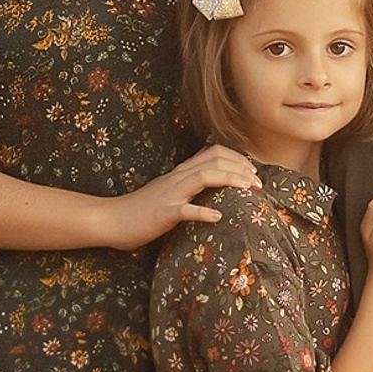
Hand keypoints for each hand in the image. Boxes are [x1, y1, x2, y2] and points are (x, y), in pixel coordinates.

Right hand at [110, 146, 261, 248]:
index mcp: (181, 172)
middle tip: (259, 183)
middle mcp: (178, 178)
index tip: (252, 171)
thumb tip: (215, 187)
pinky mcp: (164, 213)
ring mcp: (171, 194)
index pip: (214, 152)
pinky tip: (218, 217)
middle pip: (215, 160)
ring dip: (231, 181)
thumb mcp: (170, 192)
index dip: (237, 158)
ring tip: (248, 190)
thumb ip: (190, 187)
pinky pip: (186, 210)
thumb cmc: (142, 210)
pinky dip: (204, 212)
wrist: (113, 219)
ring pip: (205, 177)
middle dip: (242, 169)